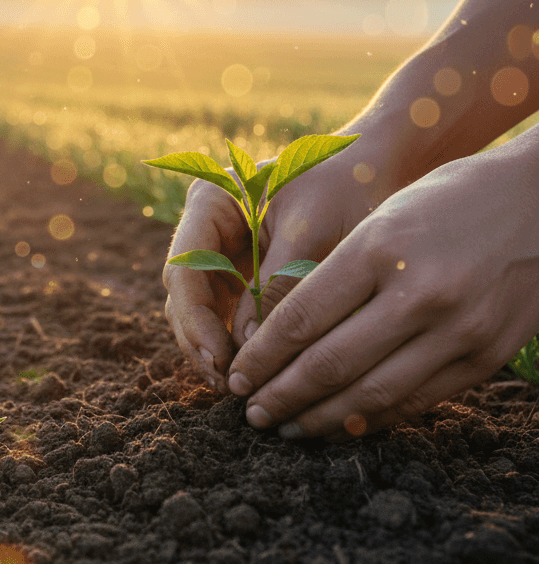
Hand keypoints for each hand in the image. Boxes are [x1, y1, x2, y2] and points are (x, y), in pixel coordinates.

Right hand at [164, 135, 393, 388]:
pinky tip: (257, 377)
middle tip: (228, 385)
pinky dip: (238, 349)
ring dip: (215, 352)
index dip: (195, 317)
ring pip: (201, 314)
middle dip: (201, 341)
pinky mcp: (243, 282)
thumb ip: (277, 285)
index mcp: (210, 203)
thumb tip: (249, 350)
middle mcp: (207, 231)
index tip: (219, 359)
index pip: (183, 266)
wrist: (380, 173)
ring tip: (240, 389)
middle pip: (184, 295)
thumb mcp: (313, 233)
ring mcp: (222, 257)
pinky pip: (228, 320)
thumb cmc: (347, 189)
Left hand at [228, 139, 538, 438]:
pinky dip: (374, 418)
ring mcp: (458, 329)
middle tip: (252, 415)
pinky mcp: (487, 355)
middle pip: (329, 364)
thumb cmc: (447, 198)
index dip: (262, 357)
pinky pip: (418, 400)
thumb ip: (337, 274)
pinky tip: (344, 424)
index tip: (238, 377)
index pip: (301, 319)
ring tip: (288, 428)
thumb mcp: (382, 218)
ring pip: (373, 394)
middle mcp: (418, 293)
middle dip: (281, 396)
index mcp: (379, 248)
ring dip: (321, 419)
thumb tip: (279, 335)